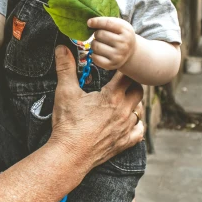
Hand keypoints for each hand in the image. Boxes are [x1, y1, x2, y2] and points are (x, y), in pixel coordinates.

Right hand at [49, 46, 143, 170]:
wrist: (69, 154)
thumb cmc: (68, 123)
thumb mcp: (65, 92)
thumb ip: (66, 68)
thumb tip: (61, 47)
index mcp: (112, 96)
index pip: (127, 75)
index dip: (123, 69)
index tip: (116, 66)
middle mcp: (124, 111)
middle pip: (138, 90)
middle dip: (130, 83)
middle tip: (119, 81)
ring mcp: (126, 128)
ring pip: (139, 110)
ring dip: (133, 103)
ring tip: (122, 100)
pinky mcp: (124, 143)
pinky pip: (139, 131)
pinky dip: (136, 125)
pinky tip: (129, 122)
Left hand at [88, 17, 136, 70]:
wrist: (130, 53)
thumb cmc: (121, 36)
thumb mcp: (120, 25)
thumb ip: (107, 21)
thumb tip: (90, 22)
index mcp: (126, 31)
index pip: (108, 23)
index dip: (96, 22)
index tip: (89, 22)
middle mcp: (123, 44)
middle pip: (99, 34)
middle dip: (97, 34)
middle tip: (101, 36)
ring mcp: (118, 55)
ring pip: (95, 46)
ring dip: (94, 44)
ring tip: (100, 44)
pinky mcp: (111, 65)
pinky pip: (95, 58)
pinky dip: (94, 54)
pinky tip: (99, 53)